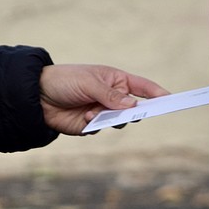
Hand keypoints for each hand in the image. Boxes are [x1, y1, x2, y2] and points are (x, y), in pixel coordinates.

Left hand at [38, 64, 169, 134]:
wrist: (37, 96)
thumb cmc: (65, 81)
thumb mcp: (89, 83)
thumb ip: (111, 95)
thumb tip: (133, 106)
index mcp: (116, 80)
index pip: (143, 87)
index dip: (157, 93)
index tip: (171, 98)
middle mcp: (113, 97)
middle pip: (135, 107)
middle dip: (134, 111)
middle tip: (132, 113)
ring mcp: (103, 112)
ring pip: (120, 121)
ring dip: (111, 118)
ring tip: (95, 112)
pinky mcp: (92, 126)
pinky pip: (103, 128)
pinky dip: (96, 124)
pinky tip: (84, 117)